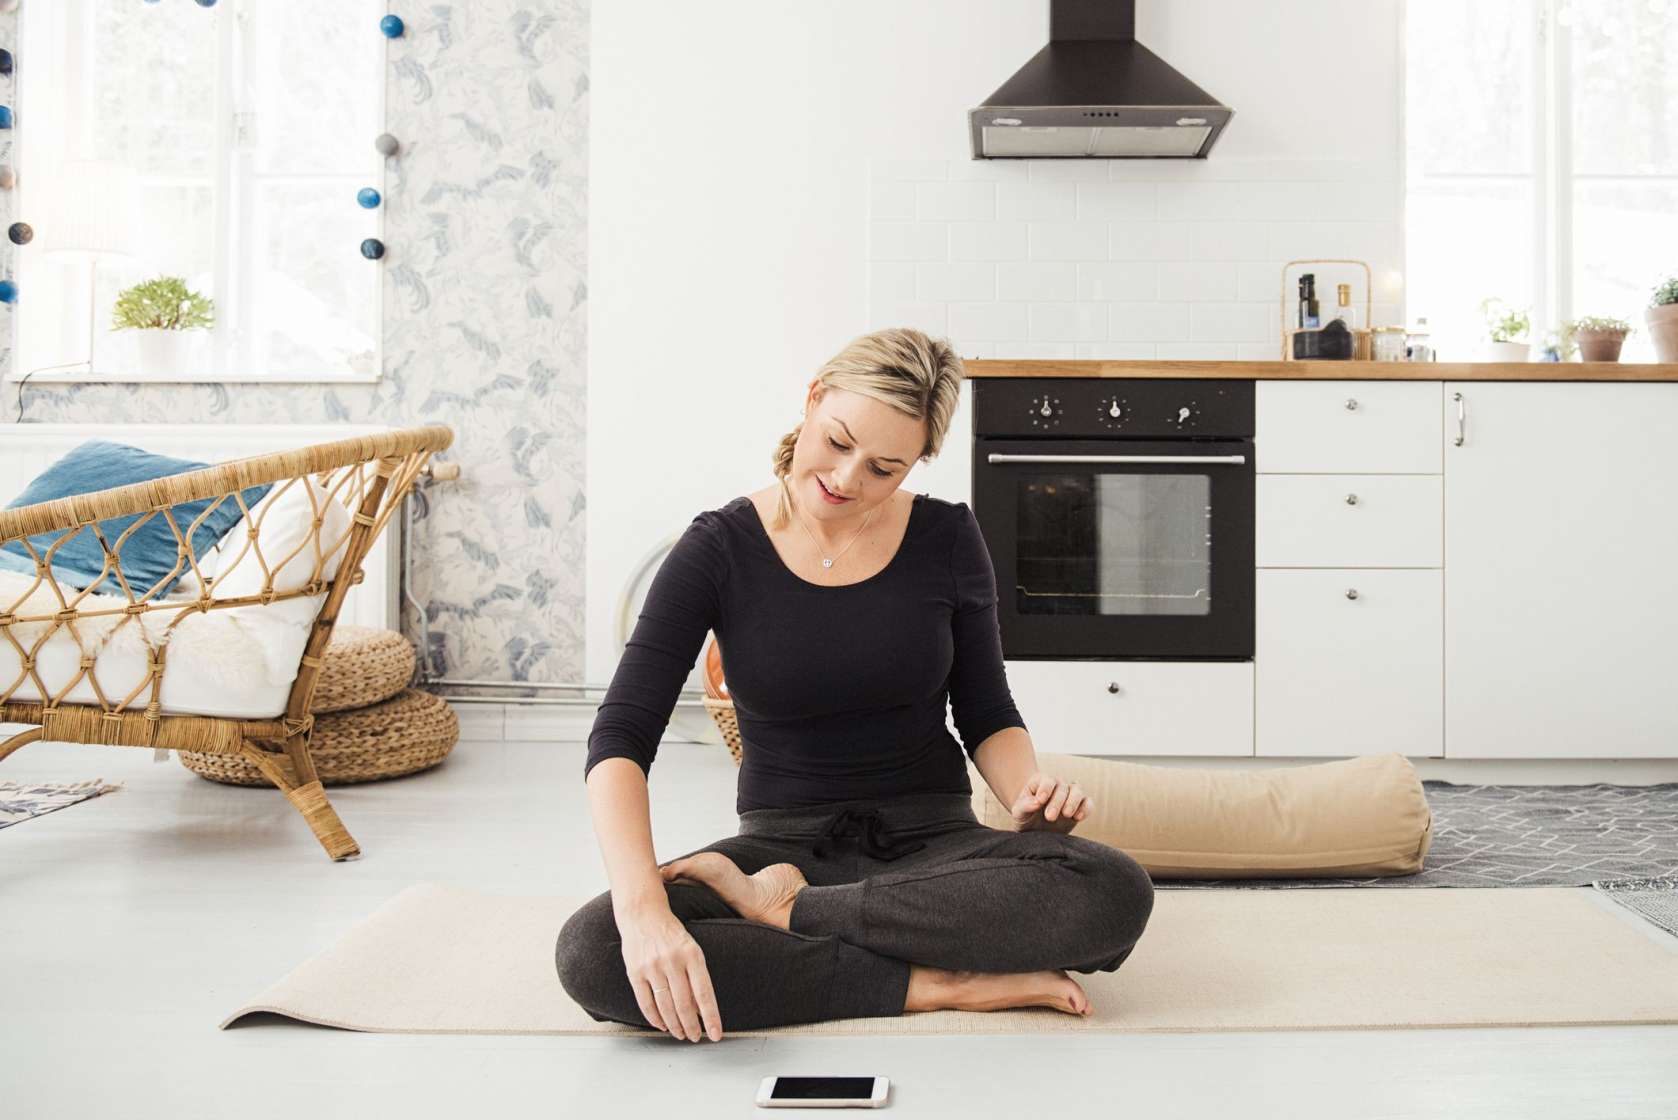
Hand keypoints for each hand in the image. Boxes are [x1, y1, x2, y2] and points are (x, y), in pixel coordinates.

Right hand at [617, 904, 723, 1041]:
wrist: (643, 914)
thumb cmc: (671, 933)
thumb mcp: (691, 949)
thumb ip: (696, 977)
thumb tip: (700, 1010)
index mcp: (692, 955)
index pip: (704, 994)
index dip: (710, 1018)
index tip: (716, 1034)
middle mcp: (673, 961)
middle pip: (684, 1005)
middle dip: (691, 1027)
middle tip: (695, 1037)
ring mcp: (652, 967)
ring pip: (665, 1007)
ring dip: (674, 1026)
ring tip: (681, 1034)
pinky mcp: (635, 972)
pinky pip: (646, 1002)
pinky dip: (655, 1018)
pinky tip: (662, 1025)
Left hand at [1008, 772, 1091, 833]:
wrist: (1034, 832)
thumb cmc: (1024, 818)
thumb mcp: (1018, 813)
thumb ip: (1025, 805)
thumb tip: (1036, 802)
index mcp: (1040, 782)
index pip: (1047, 780)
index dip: (1045, 788)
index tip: (1040, 800)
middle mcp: (1057, 785)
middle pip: (1062, 786)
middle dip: (1057, 801)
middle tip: (1049, 817)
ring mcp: (1069, 795)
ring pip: (1078, 790)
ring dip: (1073, 801)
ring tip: (1066, 815)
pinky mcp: (1080, 807)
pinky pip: (1088, 803)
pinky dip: (1086, 808)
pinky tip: (1078, 818)